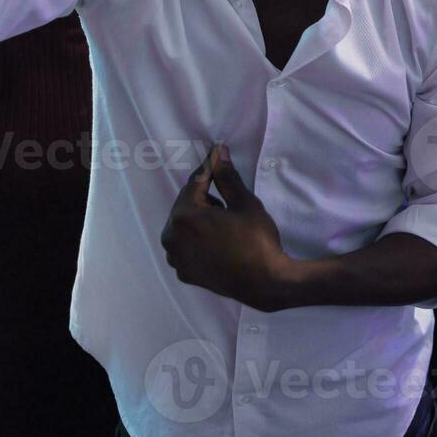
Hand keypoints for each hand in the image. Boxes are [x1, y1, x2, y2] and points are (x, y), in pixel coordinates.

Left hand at [160, 143, 296, 311]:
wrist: (264, 283)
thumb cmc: (256, 241)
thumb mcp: (245, 204)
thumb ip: (227, 178)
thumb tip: (219, 154)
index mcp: (184, 216)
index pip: (196, 183)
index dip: (210, 167)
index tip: (218, 153)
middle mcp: (171, 237)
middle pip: (186, 204)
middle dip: (205, 196)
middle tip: (227, 197)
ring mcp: (176, 258)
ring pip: (184, 226)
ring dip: (200, 218)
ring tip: (225, 222)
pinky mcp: (184, 272)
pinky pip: (186, 246)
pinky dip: (198, 239)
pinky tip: (219, 241)